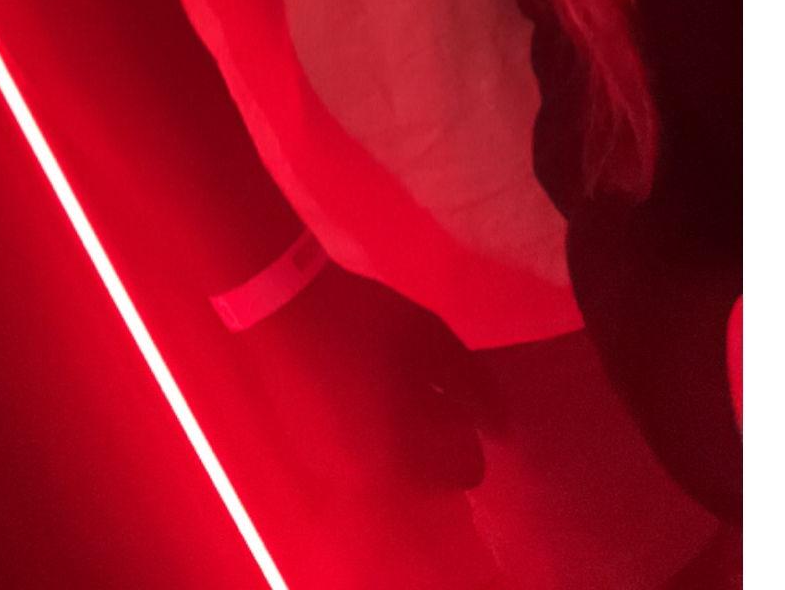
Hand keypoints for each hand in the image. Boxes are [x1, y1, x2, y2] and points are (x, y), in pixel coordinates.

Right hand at [228, 261, 484, 500]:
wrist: (281, 304)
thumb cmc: (360, 317)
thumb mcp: (428, 336)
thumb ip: (474, 385)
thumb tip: (503, 429)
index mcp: (402, 455)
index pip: (465, 471)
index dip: (469, 432)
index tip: (454, 403)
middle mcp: (369, 480)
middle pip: (430, 481)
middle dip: (437, 446)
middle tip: (428, 402)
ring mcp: (334, 473)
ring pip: (394, 476)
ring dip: (404, 449)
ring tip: (393, 400)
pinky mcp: (311, 457)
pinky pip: (359, 467)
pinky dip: (370, 445)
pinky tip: (362, 403)